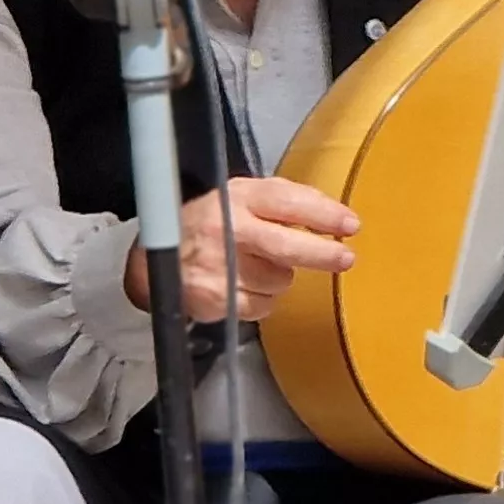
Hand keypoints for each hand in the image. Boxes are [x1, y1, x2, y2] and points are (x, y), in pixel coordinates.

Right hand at [126, 177, 359, 322]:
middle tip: (346, 259)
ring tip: (257, 268)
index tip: (350, 225)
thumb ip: (280, 203)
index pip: (285, 201)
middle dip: (321, 254)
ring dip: (280, 278)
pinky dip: (263, 300)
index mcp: (236, 198)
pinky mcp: (216, 298)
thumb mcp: (238, 199)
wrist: (153, 261)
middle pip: (286, 246)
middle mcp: (226, 230)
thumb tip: (333, 216)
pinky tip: (245, 287)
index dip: (322, 213)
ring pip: (279, 280)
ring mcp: (219, 267)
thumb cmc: (211, 225)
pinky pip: (263, 305)